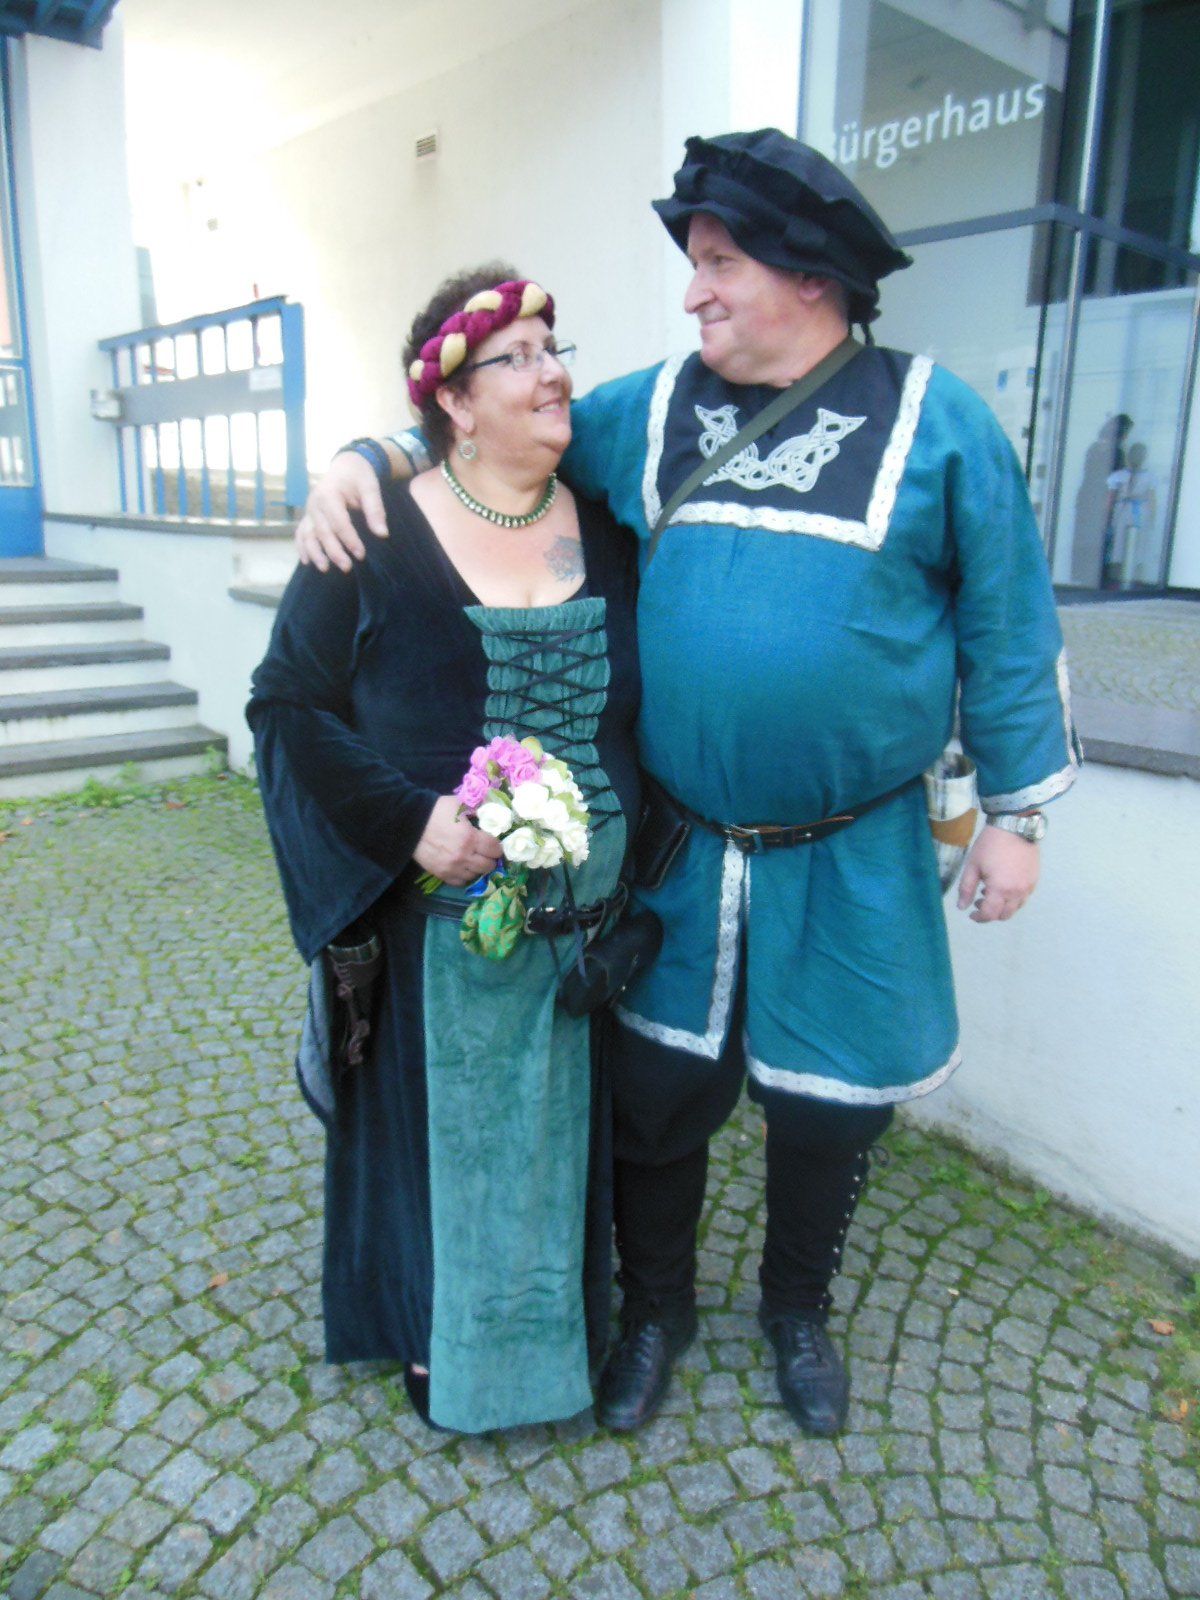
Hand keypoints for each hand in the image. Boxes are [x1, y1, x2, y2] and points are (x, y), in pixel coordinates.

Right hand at [294, 452, 387, 572]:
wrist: (346, 466)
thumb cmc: (359, 476)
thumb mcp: (370, 487)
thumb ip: (375, 509)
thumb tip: (382, 534)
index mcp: (329, 494)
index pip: (339, 521)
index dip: (349, 539)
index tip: (361, 555)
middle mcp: (314, 503)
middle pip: (322, 531)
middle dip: (333, 551)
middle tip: (347, 568)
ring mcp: (309, 511)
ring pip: (308, 534)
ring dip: (314, 553)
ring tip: (324, 569)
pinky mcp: (308, 516)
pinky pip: (301, 533)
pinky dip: (302, 547)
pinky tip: (306, 562)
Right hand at [413, 796, 504, 886]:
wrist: (410, 823)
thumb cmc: (437, 811)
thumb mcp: (460, 804)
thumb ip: (478, 810)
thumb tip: (491, 815)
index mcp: (470, 837)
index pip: (495, 849)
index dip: (497, 846)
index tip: (494, 844)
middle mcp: (464, 856)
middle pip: (488, 866)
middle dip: (490, 858)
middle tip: (486, 853)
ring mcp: (452, 867)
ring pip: (475, 875)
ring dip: (477, 868)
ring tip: (474, 860)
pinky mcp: (441, 874)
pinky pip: (460, 882)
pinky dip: (464, 876)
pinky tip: (463, 867)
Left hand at [956, 826, 1039, 922]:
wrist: (1014, 827)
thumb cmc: (989, 845)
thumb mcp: (972, 866)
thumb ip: (966, 889)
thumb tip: (962, 907)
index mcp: (1000, 889)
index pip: (990, 914)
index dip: (979, 918)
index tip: (971, 914)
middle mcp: (1017, 892)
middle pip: (1004, 915)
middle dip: (990, 914)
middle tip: (979, 902)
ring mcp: (1028, 887)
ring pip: (1016, 908)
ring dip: (1002, 907)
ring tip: (990, 892)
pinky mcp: (1034, 880)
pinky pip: (1024, 897)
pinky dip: (1013, 899)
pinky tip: (1004, 886)